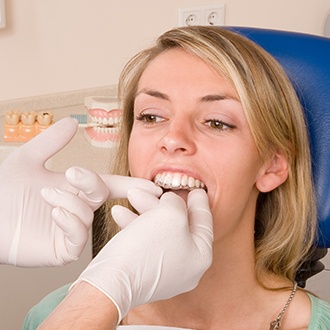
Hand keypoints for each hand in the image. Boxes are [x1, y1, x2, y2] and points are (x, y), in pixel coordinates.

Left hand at [0, 117, 161, 266]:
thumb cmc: (3, 191)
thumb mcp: (28, 159)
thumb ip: (52, 141)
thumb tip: (72, 122)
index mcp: (74, 189)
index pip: (109, 185)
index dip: (130, 185)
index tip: (150, 185)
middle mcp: (76, 209)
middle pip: (101, 196)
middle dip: (91, 184)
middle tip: (73, 175)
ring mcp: (70, 230)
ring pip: (89, 216)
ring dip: (71, 202)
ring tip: (47, 196)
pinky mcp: (62, 250)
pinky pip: (79, 238)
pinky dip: (71, 222)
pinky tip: (55, 213)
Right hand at [72, 188, 212, 322]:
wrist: (112, 282)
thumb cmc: (146, 249)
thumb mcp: (170, 214)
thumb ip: (177, 202)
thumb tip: (172, 201)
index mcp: (200, 256)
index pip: (204, 222)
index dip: (199, 202)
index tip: (198, 190)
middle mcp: (185, 267)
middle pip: (178, 225)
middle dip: (163, 203)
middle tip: (156, 188)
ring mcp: (164, 272)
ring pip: (159, 231)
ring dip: (145, 210)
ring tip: (132, 195)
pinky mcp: (144, 273)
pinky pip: (144, 242)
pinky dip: (135, 225)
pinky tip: (120, 212)